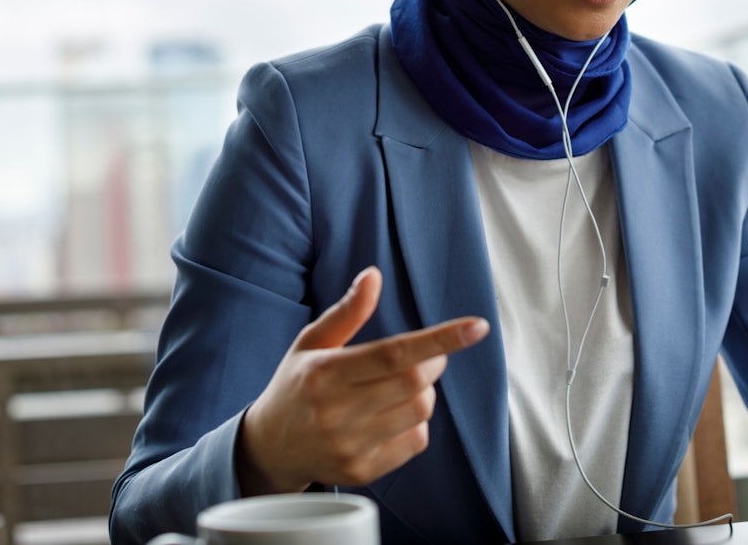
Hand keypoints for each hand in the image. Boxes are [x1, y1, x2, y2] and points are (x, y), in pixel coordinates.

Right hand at [236, 266, 489, 493]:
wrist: (270, 447)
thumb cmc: (297, 384)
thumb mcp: (312, 342)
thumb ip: (347, 312)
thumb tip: (373, 275)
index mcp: (325, 373)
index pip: (394, 353)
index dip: (440, 339)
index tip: (477, 327)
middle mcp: (336, 412)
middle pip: (415, 383)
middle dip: (432, 363)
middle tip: (421, 358)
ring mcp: (349, 446)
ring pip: (420, 411)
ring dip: (424, 393)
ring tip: (400, 388)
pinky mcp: (360, 472)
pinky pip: (416, 442)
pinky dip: (416, 424)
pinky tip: (391, 417)